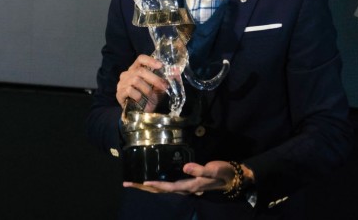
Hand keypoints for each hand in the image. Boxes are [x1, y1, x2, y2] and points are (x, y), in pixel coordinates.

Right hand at [116, 55, 166, 112]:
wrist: (142, 113)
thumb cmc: (150, 98)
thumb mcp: (160, 87)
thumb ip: (167, 79)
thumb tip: (177, 71)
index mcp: (136, 69)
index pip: (141, 59)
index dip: (150, 60)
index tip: (161, 66)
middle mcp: (127, 74)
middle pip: (140, 71)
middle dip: (154, 79)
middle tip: (164, 86)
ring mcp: (122, 83)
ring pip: (135, 80)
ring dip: (147, 89)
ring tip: (152, 96)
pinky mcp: (119, 93)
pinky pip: (129, 90)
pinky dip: (138, 95)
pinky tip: (141, 99)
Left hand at [124, 161, 245, 194]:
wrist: (231, 178)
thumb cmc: (222, 173)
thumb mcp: (213, 170)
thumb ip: (200, 169)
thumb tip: (185, 167)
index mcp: (189, 186)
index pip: (168, 187)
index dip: (155, 185)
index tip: (142, 182)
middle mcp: (184, 188)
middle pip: (159, 190)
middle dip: (142, 188)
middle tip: (126, 183)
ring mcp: (184, 187)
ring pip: (161, 189)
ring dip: (146, 187)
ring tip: (132, 182)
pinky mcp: (186, 183)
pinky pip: (167, 185)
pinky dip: (156, 184)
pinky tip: (150, 180)